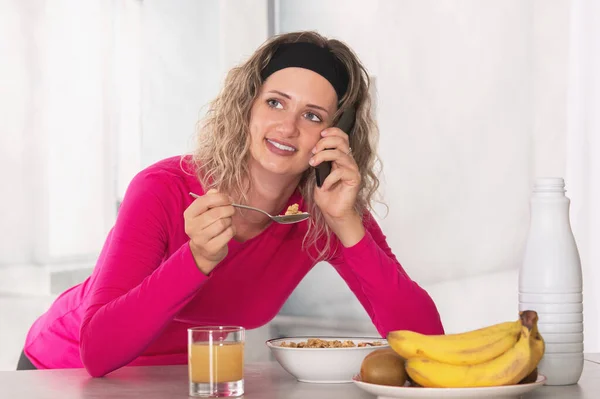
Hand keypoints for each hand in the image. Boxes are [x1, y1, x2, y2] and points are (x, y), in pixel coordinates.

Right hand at [184, 189, 235, 273]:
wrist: (203, 251)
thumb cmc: (206, 226)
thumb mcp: (204, 211)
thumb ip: (210, 198)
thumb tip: (216, 191)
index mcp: (189, 214)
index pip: (204, 201)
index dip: (220, 198)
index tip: (229, 199)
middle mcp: (191, 226)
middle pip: (216, 213)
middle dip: (228, 209)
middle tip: (231, 210)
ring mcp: (200, 239)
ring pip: (223, 223)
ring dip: (230, 221)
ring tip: (227, 222)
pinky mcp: (211, 248)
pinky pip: (228, 233)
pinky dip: (232, 230)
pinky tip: (228, 231)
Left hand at [310, 128, 364, 245]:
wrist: (333, 211)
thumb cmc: (326, 194)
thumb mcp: (318, 173)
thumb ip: (318, 160)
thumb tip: (311, 149)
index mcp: (340, 157)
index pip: (341, 137)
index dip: (332, 132)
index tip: (320, 134)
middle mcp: (348, 161)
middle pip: (342, 141)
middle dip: (325, 142)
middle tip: (313, 151)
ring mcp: (352, 169)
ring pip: (339, 154)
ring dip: (323, 156)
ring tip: (313, 164)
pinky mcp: (354, 179)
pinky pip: (340, 172)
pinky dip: (329, 178)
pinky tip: (324, 186)